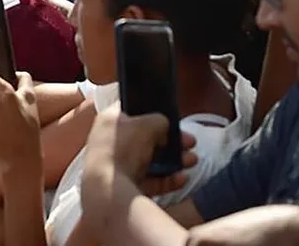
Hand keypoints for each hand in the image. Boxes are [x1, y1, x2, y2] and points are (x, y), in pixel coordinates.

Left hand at [82, 107, 197, 196]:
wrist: (106, 188)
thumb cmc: (122, 148)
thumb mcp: (146, 124)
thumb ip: (159, 120)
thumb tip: (164, 125)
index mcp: (109, 121)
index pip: (132, 110)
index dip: (153, 112)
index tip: (172, 119)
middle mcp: (110, 141)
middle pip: (146, 138)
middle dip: (172, 141)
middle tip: (190, 143)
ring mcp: (117, 165)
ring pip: (151, 161)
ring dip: (174, 161)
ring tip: (192, 161)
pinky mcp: (125, 187)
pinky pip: (150, 181)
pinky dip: (167, 180)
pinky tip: (182, 179)